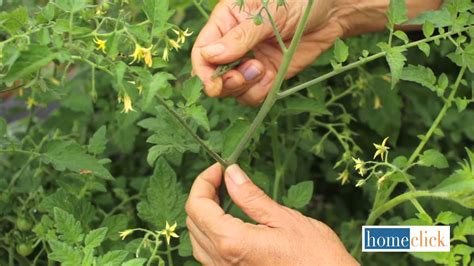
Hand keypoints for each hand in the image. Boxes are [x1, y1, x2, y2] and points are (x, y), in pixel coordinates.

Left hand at [185, 164, 358, 264]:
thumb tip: (231, 173)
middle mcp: (222, 261)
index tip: (219, 169)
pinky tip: (229, 222)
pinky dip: (211, 232)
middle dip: (203, 194)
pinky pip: (208, 254)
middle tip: (223, 178)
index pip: (197, 206)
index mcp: (232, 242)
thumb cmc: (314, 256)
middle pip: (193, 221)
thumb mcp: (283, 218)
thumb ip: (251, 196)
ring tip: (224, 197)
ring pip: (197, 239)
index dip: (203, 181)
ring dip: (204, 214)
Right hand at [191, 0, 348, 105]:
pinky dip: (260, 92)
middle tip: (244, 75)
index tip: (215, 83)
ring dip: (244, 87)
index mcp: (225, 22)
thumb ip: (240, 36)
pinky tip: (271, 76)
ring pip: (233, 89)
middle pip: (213, 76)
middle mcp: (233, 45)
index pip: (202, 51)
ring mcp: (250, 62)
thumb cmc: (298, 1)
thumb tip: (210, 56)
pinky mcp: (267, 76)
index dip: (204, 71)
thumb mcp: (268, 14)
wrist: (331, 12)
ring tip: (262, 69)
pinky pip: (253, 94)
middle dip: (225, 82)